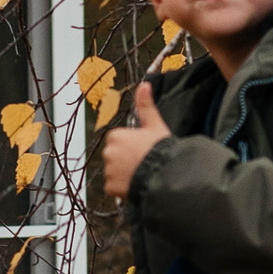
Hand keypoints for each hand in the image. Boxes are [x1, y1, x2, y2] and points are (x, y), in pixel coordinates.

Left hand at [102, 77, 165, 202]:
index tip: (144, 149)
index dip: (132, 146)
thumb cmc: (161, 150)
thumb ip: (146, 106)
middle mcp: (108, 152)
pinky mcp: (110, 188)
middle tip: (144, 163)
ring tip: (142, 174)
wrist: (165, 175)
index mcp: (115, 136)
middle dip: (126, 160)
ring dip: (124, 175)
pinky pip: (114, 188)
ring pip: (114, 173)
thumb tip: (144, 84)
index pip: (119, 141)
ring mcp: (108, 171)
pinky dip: (122, 189)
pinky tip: (136, 184)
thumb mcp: (155, 125)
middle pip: (115, 157)